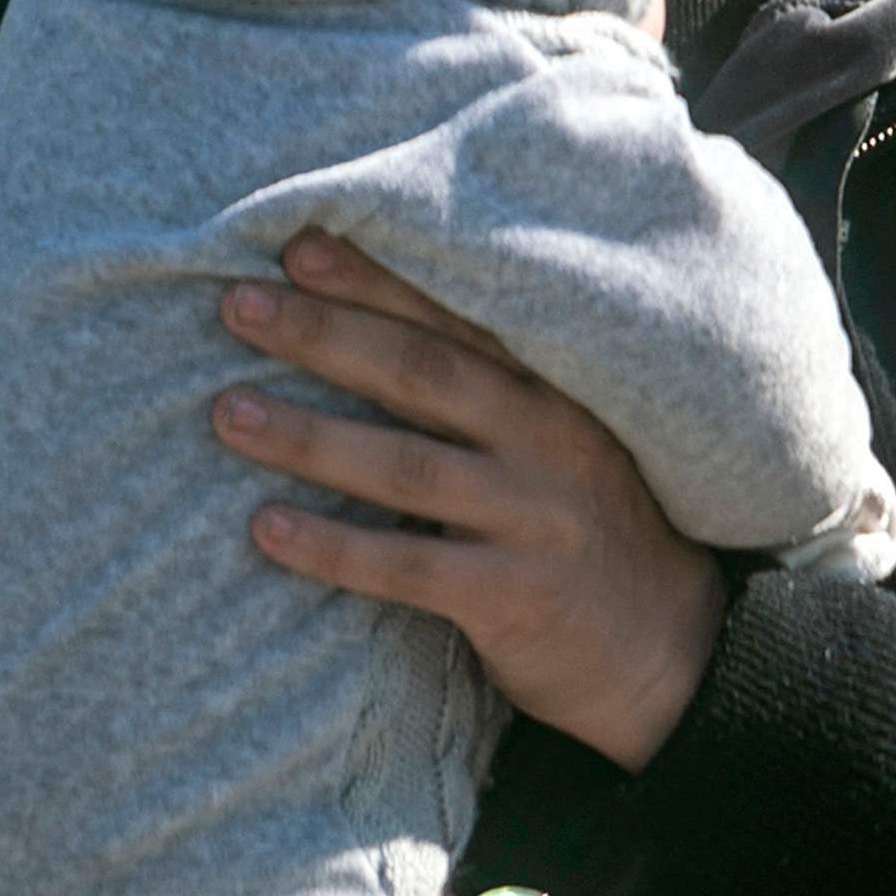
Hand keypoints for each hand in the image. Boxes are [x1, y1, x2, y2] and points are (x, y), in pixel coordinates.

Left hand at [211, 233, 732, 769]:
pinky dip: (333, 547)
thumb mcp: (558, 442)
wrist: (667, 652)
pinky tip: (265, 528)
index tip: (297, 244)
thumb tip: (365, 330)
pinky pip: (407, 568)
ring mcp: (533, 518)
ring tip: (228, 411)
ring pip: (405, 467)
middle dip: (325, 333)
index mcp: (554, 390)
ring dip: (309, 436)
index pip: (456, 317)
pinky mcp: (514, 596)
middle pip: (422, 374)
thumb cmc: (583, 530)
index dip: (376, 279)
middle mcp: (548, 441)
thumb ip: (488, 392)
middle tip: (236, 304)